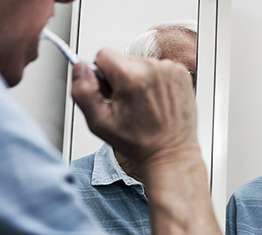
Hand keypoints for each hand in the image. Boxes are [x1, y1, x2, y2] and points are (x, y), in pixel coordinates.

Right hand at [71, 48, 197, 168]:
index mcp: (131, 77)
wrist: (171, 153)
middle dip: (120, 78)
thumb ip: (83, 92)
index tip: (110, 93)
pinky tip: (157, 102)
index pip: (103, 54)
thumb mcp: (99, 123)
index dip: (101, 75)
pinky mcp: (181, 73)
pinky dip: (155, 82)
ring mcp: (170, 69)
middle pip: (123, 60)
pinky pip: (158, 68)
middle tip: (128, 104)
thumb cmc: (138, 142)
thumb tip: (80, 67)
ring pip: (140, 64)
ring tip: (145, 105)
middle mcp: (153, 68)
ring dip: (139, 80)